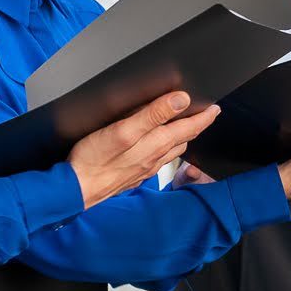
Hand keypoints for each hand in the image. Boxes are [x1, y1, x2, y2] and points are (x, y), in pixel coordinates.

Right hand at [67, 92, 220, 207]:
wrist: (76, 190)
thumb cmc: (94, 160)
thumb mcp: (124, 130)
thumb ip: (153, 115)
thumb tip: (181, 100)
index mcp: (155, 145)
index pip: (188, 128)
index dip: (204, 117)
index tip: (215, 108)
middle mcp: (154, 158)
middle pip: (183, 139)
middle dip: (196, 126)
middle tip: (205, 115)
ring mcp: (144, 168)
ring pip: (171, 151)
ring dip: (182, 138)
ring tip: (186, 127)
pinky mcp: (133, 174)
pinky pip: (158, 160)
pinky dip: (166, 149)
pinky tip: (159, 147)